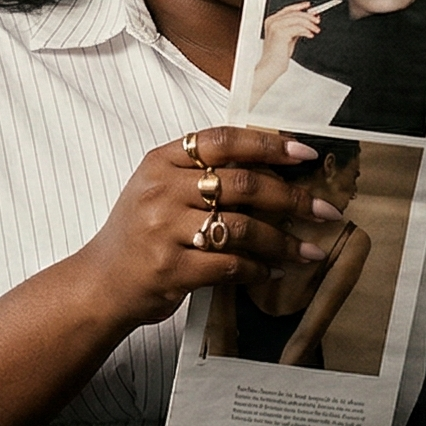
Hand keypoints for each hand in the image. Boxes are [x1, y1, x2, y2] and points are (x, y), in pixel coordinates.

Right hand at [67, 127, 329, 329]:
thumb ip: (201, 171)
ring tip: (308, 250)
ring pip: (242, 227)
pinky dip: (258, 269)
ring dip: (283, 241)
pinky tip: (273, 272)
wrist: (101, 283)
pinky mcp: (171, 268)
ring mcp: (164, 230)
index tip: (306, 155)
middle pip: (242, 184)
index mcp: (161, 161)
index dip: (270, 144)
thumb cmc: (139, 235)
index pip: (224, 141)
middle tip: (325, 210)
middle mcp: (161, 190)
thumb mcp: (158, 188)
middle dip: (292, 198)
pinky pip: (229, 264)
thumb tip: (272, 168)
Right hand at [252, 1, 324, 98]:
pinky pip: (298, 28)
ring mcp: (275, 26)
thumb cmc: (277, 56)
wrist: (270, 67)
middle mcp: (272, 22)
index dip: (300, 6)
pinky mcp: (280, 33)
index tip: (310, 7)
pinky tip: (310, 35)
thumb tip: (307, 22)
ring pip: (298, 19)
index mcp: (272, 21)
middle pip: (295, 13)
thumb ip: (295, 29)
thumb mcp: (288, 38)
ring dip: (309, 24)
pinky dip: (306, 31)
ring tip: (315, 30)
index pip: (288, 9)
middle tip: (317, 21)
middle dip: (309, 16)